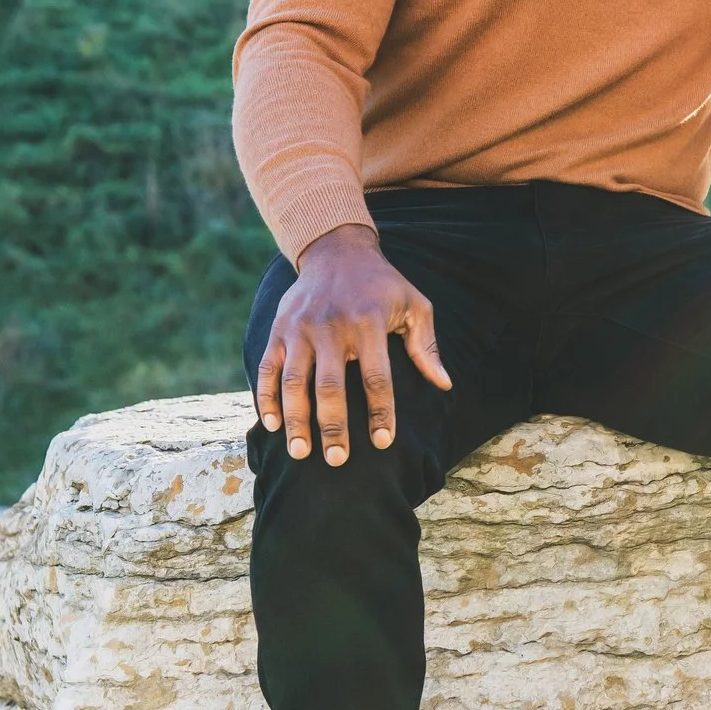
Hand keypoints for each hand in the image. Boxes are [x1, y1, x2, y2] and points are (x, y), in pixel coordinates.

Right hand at [254, 224, 451, 466]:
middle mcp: (331, 328)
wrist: (336, 250)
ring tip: (301, 452)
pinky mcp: (278, 330)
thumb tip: (444, 384)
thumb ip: (425, 345)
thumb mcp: (413, 304)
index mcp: (368, 324)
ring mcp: (300, 329)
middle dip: (332, 426)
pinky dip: (266, 397)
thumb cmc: (381, 284)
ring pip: (293, 382)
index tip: (383, 442)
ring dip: (296, 420)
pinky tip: (273, 424)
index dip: (380, 412)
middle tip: (336, 460)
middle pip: (330, 386)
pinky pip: (268, 368)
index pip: (377, 378)